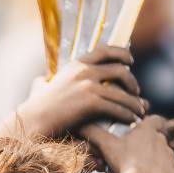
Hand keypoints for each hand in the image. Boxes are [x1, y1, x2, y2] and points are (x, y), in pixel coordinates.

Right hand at [9, 45, 144, 136]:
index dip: (121, 54)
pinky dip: (128, 114)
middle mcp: (84, 71)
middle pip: (120, 70)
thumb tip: (41, 81)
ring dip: (134, 103)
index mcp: (76, 65)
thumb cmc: (35, 108)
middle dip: (132, 82)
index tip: (130, 62)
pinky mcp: (91, 102)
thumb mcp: (41, 88)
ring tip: (140, 111)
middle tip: (137, 93)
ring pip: (122, 92)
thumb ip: (45, 82)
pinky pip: (117, 107)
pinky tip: (132, 120)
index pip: (105, 51)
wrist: (33, 121)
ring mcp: (88, 86)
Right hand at [82, 115, 173, 172]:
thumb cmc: (124, 162)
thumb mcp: (106, 145)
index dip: (151, 122)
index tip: (145, 127)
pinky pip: (169, 168)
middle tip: (134, 153)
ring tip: (142, 168)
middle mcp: (161, 139)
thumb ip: (93, 132)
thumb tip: (80, 124)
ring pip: (163, 153)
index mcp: (147, 130)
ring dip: (155, 158)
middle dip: (148, 143)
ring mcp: (169, 155)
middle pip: (157, 137)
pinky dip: (161, 172)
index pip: (155, 119)